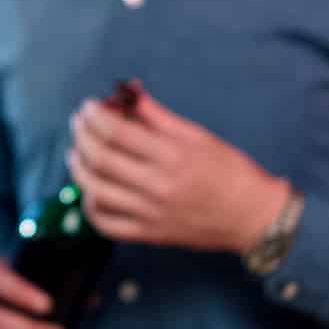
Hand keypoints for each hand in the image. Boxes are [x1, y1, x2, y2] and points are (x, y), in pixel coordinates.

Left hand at [68, 85, 287, 254]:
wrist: (253, 216)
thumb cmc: (230, 172)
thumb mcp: (198, 136)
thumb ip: (159, 117)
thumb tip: (130, 94)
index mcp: (172, 155)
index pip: (117, 132)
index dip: (95, 117)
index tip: (87, 107)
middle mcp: (158, 185)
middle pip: (101, 159)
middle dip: (82, 136)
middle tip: (78, 123)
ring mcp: (151, 213)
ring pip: (97, 191)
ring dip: (78, 169)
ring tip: (76, 153)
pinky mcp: (150, 234)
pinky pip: (107, 224)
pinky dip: (91, 207)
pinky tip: (90, 191)